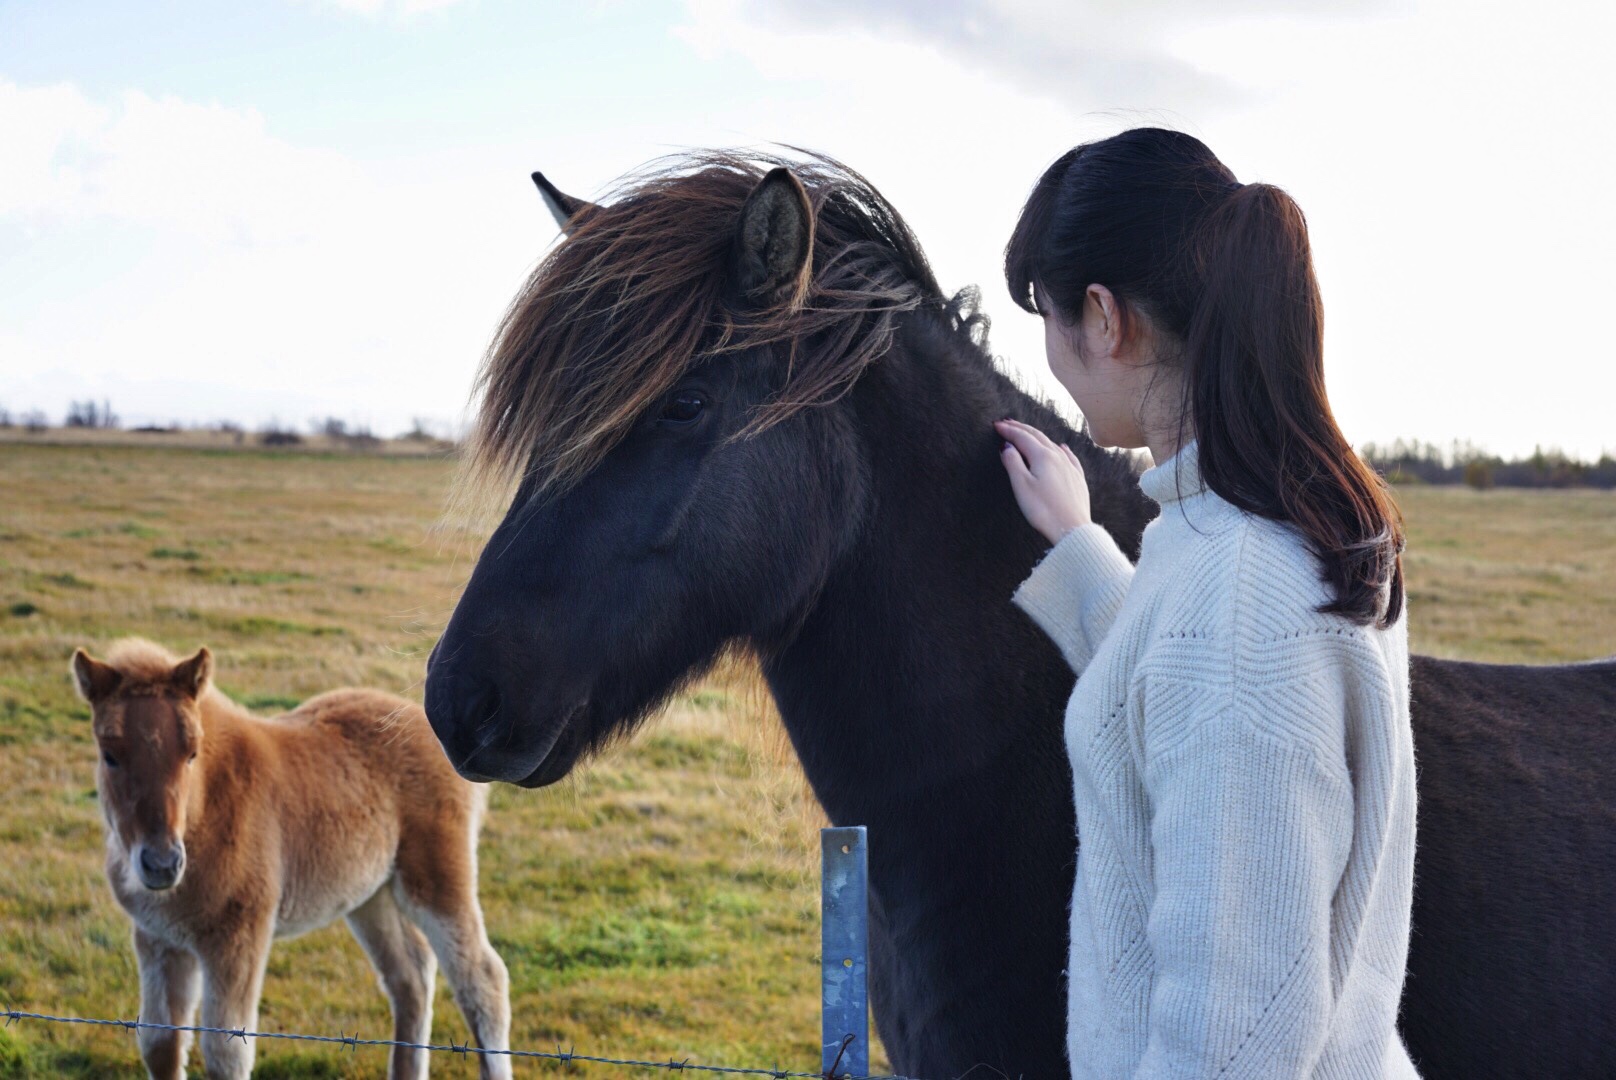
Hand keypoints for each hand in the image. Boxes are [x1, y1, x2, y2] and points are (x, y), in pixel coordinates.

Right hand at [995, 418, 1092, 544]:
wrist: (1072, 528)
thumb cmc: (1043, 510)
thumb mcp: (1021, 486)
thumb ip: (1013, 463)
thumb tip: (1007, 446)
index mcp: (1042, 456)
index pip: (1022, 437)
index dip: (1008, 430)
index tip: (997, 425)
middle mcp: (1058, 457)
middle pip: (1037, 437)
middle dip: (1021, 429)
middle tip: (1008, 423)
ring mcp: (1070, 467)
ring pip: (1052, 444)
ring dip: (1037, 437)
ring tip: (1027, 433)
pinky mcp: (1077, 478)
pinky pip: (1068, 456)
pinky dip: (1060, 449)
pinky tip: (1062, 447)